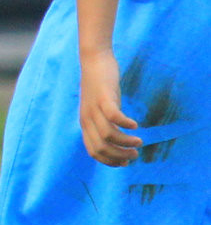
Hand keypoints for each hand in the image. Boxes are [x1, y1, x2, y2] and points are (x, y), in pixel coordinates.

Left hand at [81, 47, 141, 165]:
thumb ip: (105, 122)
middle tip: (135, 155)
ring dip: (126, 142)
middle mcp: (87, 119)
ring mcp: (94, 108)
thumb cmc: (100, 87)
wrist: (94, 61)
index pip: (93, 151)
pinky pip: (113, 116)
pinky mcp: (104, 97)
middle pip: (101, 147)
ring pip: (108, 135)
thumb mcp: (100, 108)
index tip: (125, 163)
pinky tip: (135, 125)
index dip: (110, 161)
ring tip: (139, 142)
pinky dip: (125, 124)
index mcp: (86, 124)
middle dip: (119, 156)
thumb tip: (117, 138)